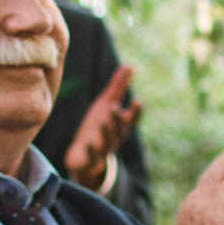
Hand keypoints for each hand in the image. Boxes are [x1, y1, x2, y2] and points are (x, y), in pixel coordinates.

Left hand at [63, 64, 140, 191]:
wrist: (84, 157)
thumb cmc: (98, 127)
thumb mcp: (107, 105)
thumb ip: (118, 87)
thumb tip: (130, 66)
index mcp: (120, 125)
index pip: (131, 118)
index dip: (135, 111)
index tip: (138, 102)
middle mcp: (114, 137)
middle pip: (119, 129)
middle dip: (117, 119)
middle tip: (114, 107)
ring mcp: (103, 149)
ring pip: (107, 142)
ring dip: (106, 132)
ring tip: (102, 122)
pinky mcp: (90, 159)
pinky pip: (91, 155)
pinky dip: (90, 150)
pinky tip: (87, 143)